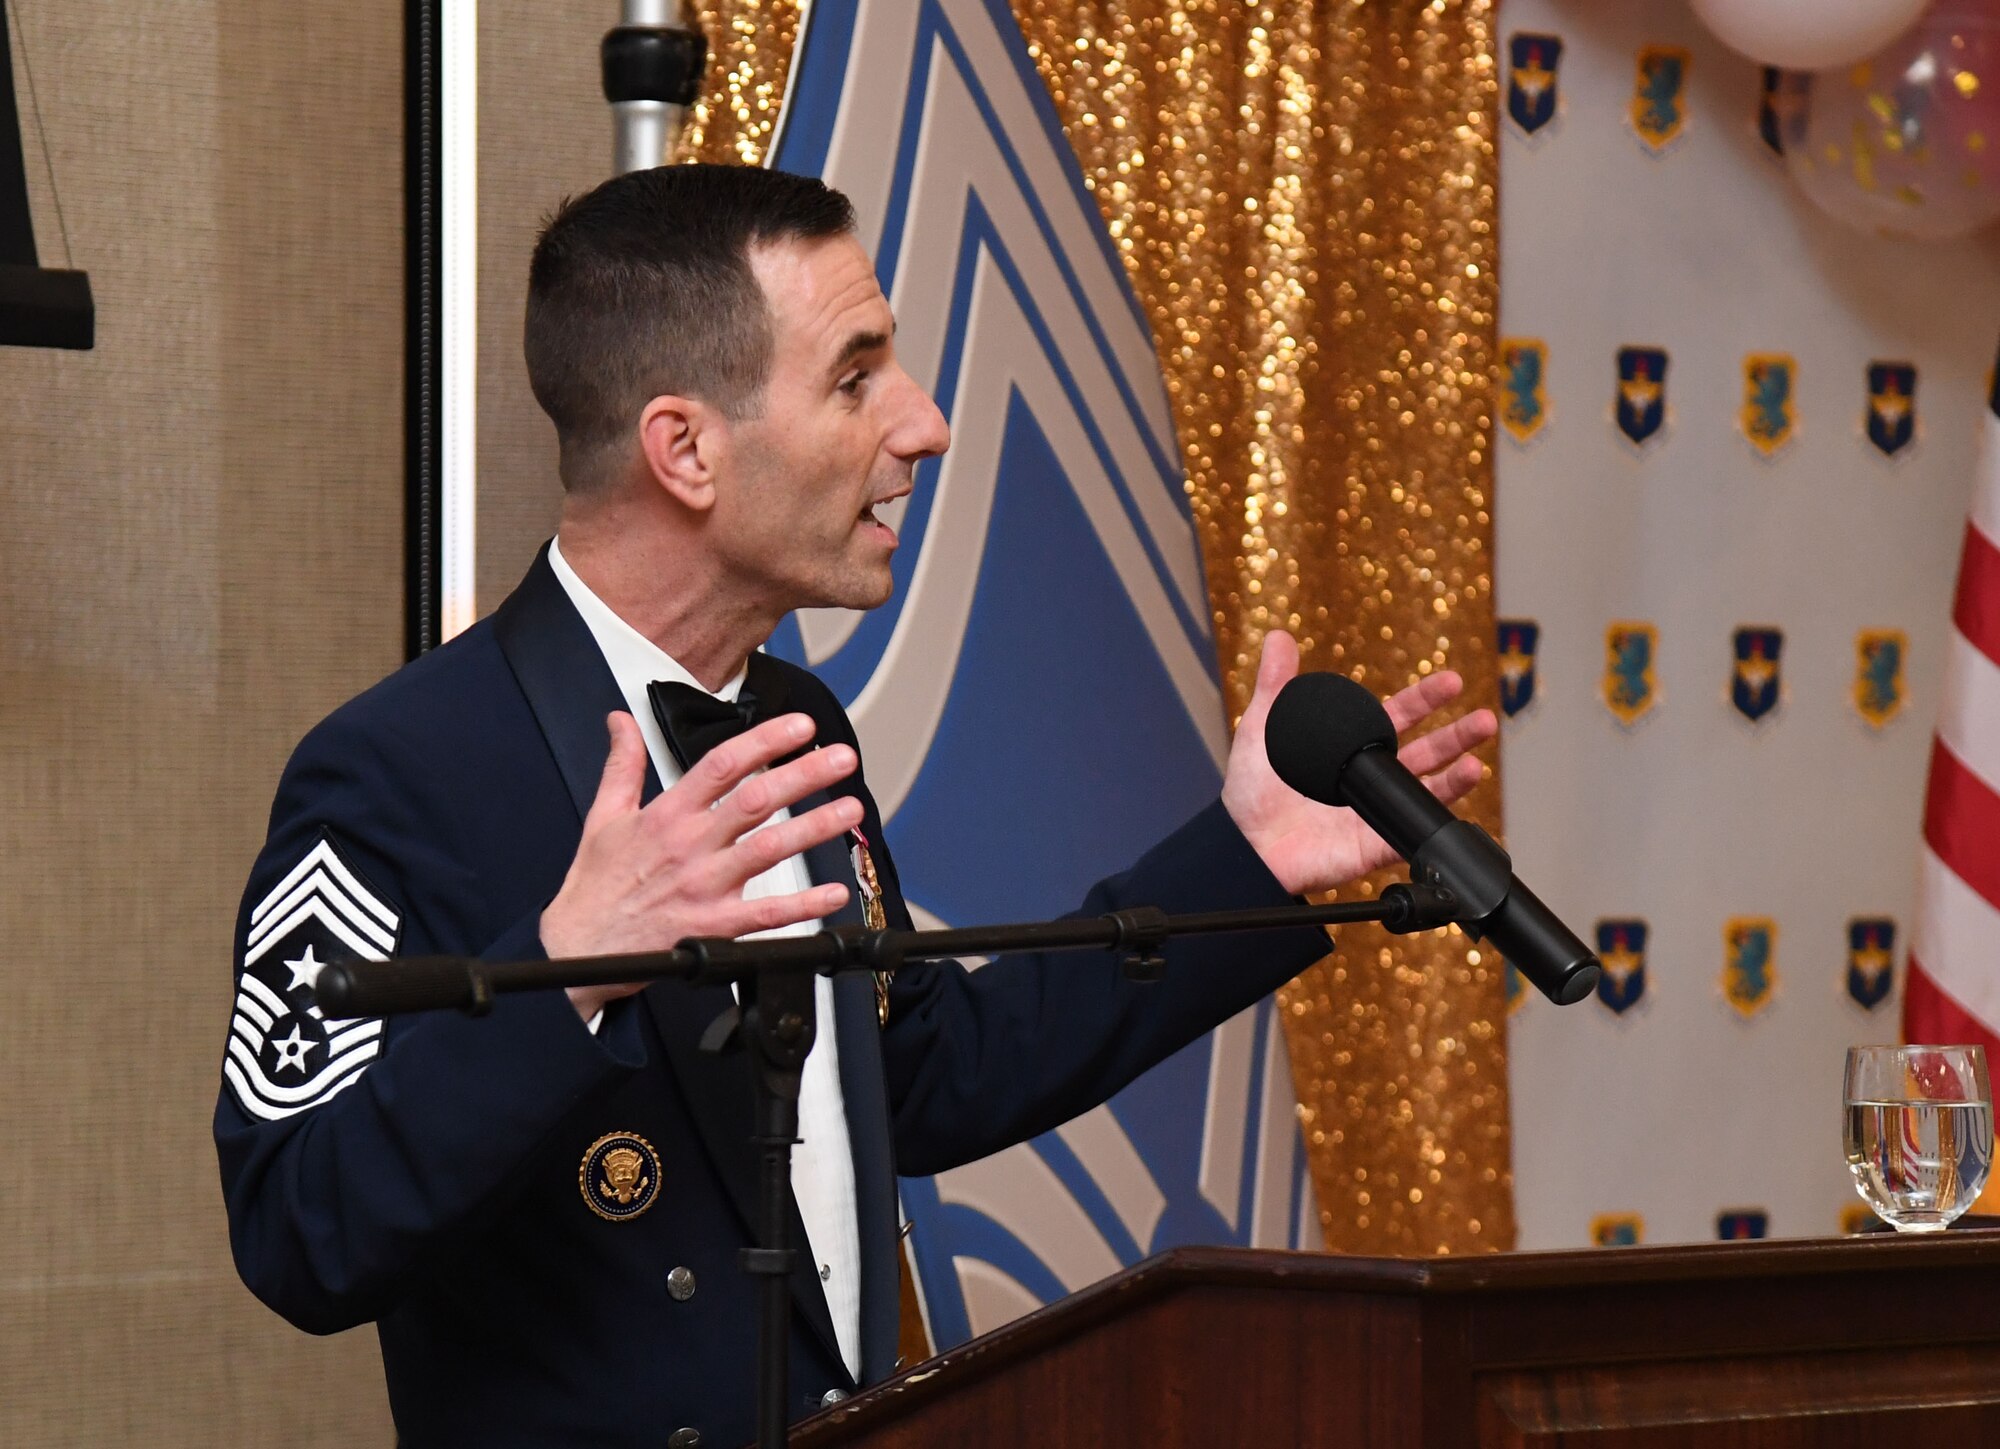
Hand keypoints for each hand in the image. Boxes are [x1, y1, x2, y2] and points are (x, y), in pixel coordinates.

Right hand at [543, 711, 859, 1020]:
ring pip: (769, 850)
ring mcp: (704, 887)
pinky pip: (767, 915)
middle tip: (842, 759)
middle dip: (804, 775)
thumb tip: (619, 720)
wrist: (580, 949)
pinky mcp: (712, 927)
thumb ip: (621, 765)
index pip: (723, 765)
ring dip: (815, 828)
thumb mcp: (602, 817)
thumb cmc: (596, 886)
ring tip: (850, 809)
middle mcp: (690, 846)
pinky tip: (834, 892)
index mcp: (667, 816)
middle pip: (756, 801)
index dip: (765, 740)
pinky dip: (804, 904)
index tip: (800, 726)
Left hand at [1220, 631, 1496, 895]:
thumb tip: (1279, 638)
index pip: (1398, 717)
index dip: (1426, 699)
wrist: (1243, 844)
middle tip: (1485, 721)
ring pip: (1424, 793)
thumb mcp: (1263, 729)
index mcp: (1351, 748)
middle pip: (1425, 753)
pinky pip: (1406, 833)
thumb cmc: (1252, 793)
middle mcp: (1370, 779)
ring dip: (1454, 780)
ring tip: (1477, 764)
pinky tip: (1449, 809)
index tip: (1452, 682)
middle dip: (1457, 736)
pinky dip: (1429, 823)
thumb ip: (1276, 685)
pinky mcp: (1370, 845)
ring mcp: (1374, 811)